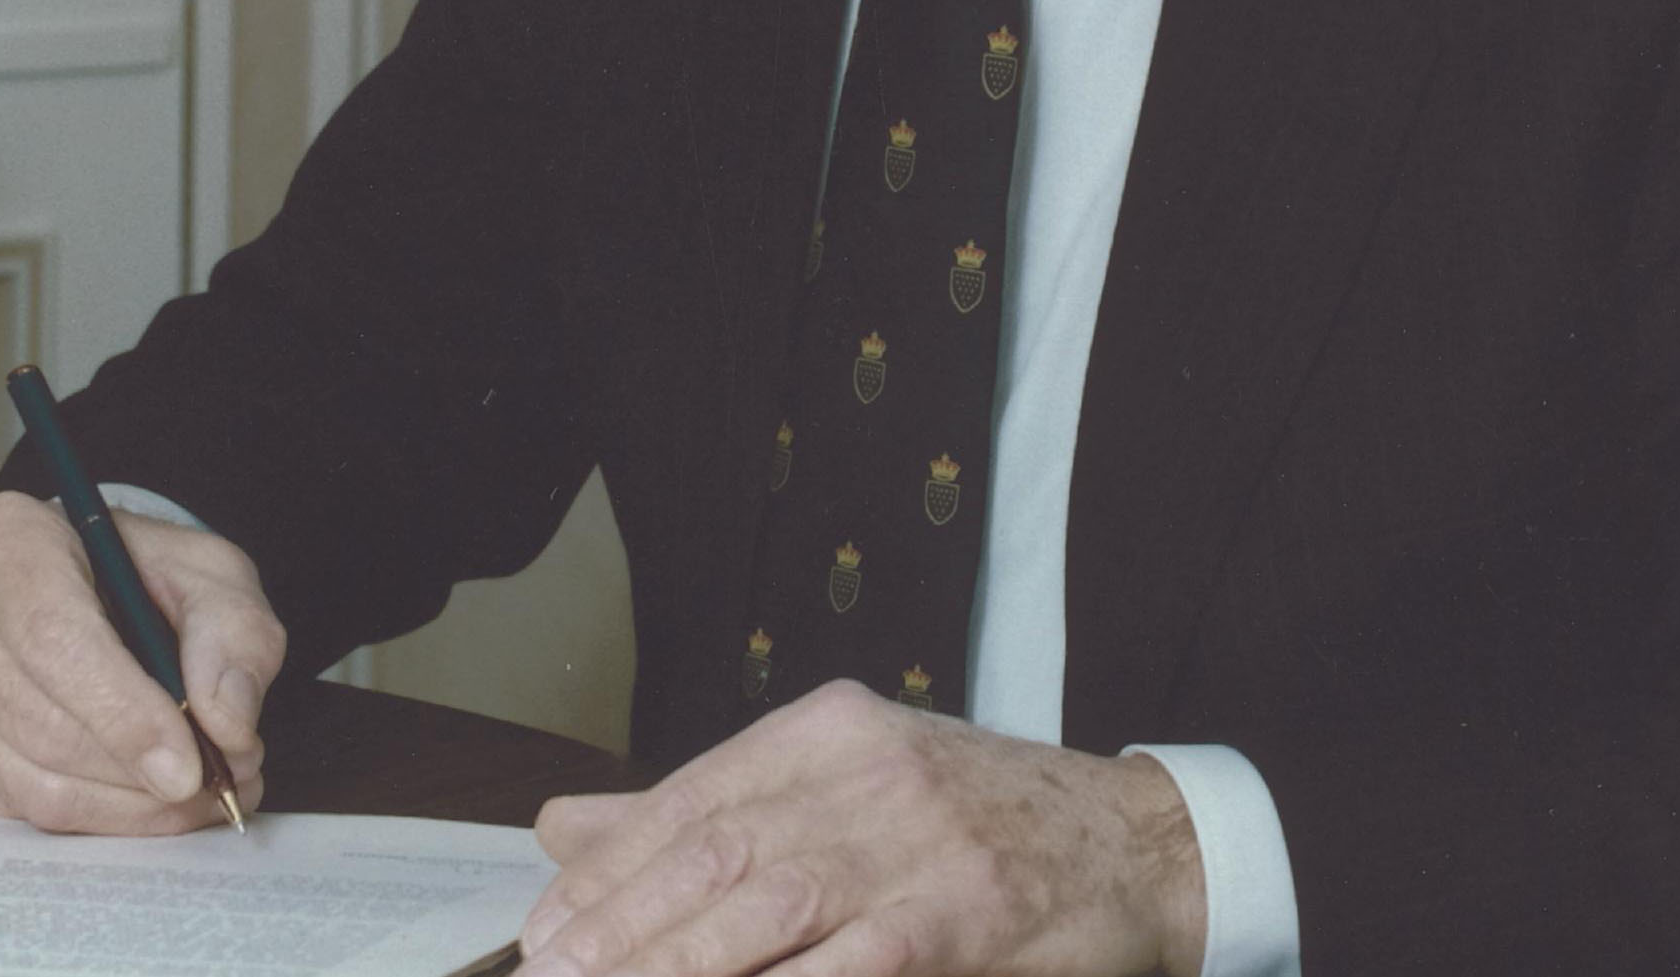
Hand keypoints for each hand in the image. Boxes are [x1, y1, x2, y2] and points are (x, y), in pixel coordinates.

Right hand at [0, 489, 287, 833]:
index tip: (189, 768)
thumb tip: (227, 723)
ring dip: (125, 808)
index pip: (54, 639)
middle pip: (41, 723)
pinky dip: (92, 818)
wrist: (68, 582)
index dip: (123, 715)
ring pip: (30, 781)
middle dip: (141, 775)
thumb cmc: (134, 573)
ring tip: (197, 799)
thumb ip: (232, 633)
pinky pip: (16, 808)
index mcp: (7, 542)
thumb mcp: (205, 571)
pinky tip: (141, 800)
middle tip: (225, 785)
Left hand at [520, 680, 1205, 976]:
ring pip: (769, 904)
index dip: (608, 870)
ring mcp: (919, 844)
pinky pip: (852, 964)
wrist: (1135, 845)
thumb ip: (707, 806)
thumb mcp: (844, 782)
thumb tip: (561, 828)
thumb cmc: (975, 820)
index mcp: (828, 728)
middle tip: (552, 974)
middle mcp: (868, 771)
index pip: (690, 796)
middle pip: (716, 850)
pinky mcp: (962, 917)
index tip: (544, 930)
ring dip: (678, 962)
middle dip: (622, 924)